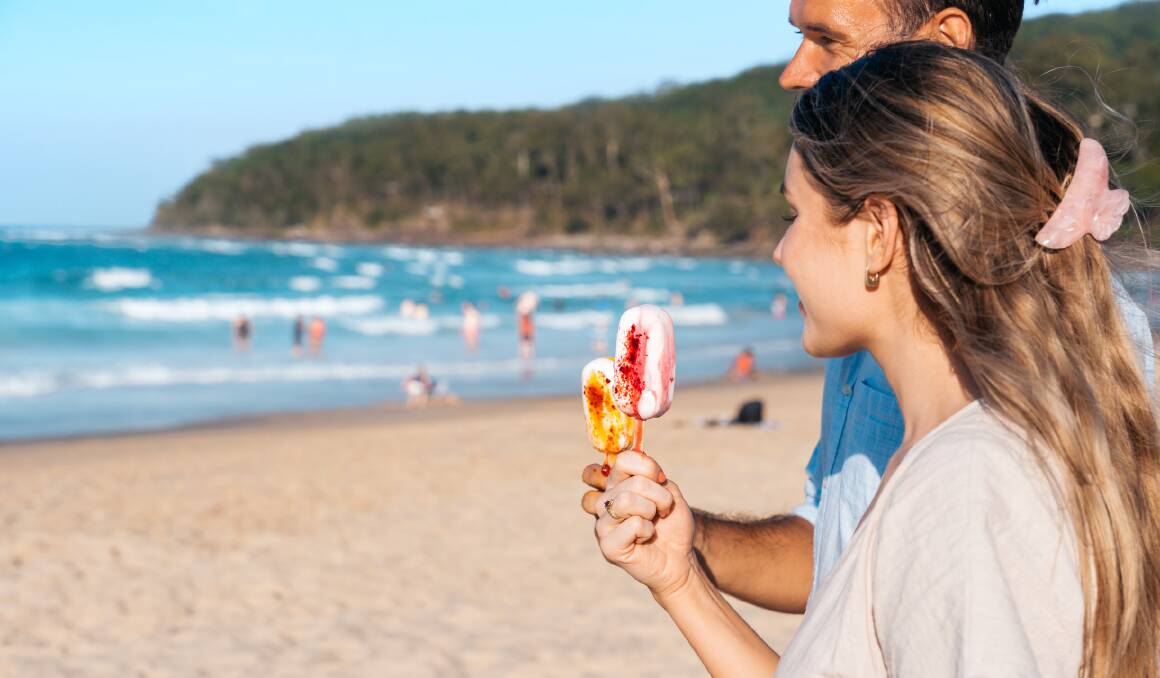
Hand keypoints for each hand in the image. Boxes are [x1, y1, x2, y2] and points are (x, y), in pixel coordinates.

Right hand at [592, 451, 696, 596]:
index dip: (646, 465)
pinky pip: (632, 524)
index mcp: (616, 485)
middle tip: (662, 510)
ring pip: (626, 500)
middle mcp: (605, 501)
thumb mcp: (669, 491)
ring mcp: (603, 523)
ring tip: (653, 523)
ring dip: (651, 511)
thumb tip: (645, 472)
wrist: (679, 557)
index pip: (623, 460)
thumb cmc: (672, 525)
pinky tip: (645, 538)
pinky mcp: (608, 545)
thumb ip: (655, 476)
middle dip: (659, 496)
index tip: (660, 479)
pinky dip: (647, 530)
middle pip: (632, 482)